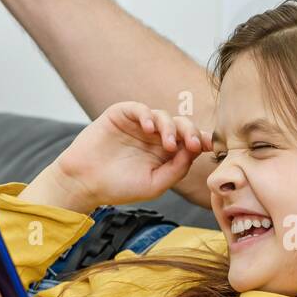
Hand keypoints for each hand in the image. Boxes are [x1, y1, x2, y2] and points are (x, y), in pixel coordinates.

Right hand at [23, 101, 212, 211]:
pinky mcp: (121, 115)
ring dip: (170, 128)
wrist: (85, 183)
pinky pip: (139, 108)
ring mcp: (139, 125)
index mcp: (166, 153)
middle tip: (193, 144)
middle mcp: (155, 137)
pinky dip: (148, 116)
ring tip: (168, 144)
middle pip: (182, 125)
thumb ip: (177, 169)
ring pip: (164, 116)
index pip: (190, 141)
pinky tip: (150, 129)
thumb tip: (195, 150)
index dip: (203, 140)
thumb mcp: (155, 184)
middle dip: (191, 133)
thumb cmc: (119, 187)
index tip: (212, 146)